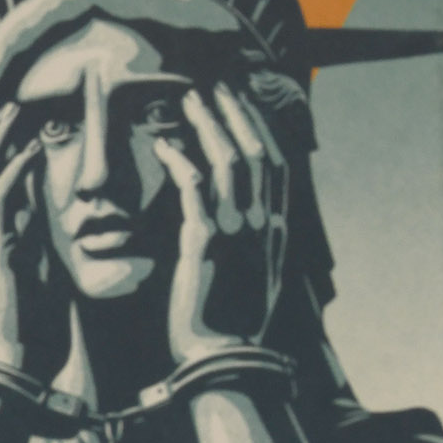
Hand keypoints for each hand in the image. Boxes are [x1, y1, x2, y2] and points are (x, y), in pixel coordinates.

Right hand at [0, 100, 61, 378]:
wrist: (18, 367)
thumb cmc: (36, 332)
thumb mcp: (43, 275)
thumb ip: (40, 243)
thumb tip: (52, 215)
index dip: (1, 152)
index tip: (25, 123)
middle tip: (16, 104)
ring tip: (20, 111)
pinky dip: (14, 169)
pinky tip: (34, 148)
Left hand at [168, 82, 286, 361]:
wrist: (224, 360)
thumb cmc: (230, 324)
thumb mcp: (252, 277)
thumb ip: (251, 243)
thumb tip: (242, 220)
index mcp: (276, 230)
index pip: (275, 164)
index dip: (258, 127)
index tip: (240, 100)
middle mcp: (264, 225)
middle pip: (256, 151)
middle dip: (235, 112)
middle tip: (215, 82)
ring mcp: (238, 232)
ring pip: (230, 162)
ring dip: (208, 124)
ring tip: (189, 97)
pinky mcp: (205, 245)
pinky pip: (195, 190)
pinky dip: (182, 162)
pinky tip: (165, 143)